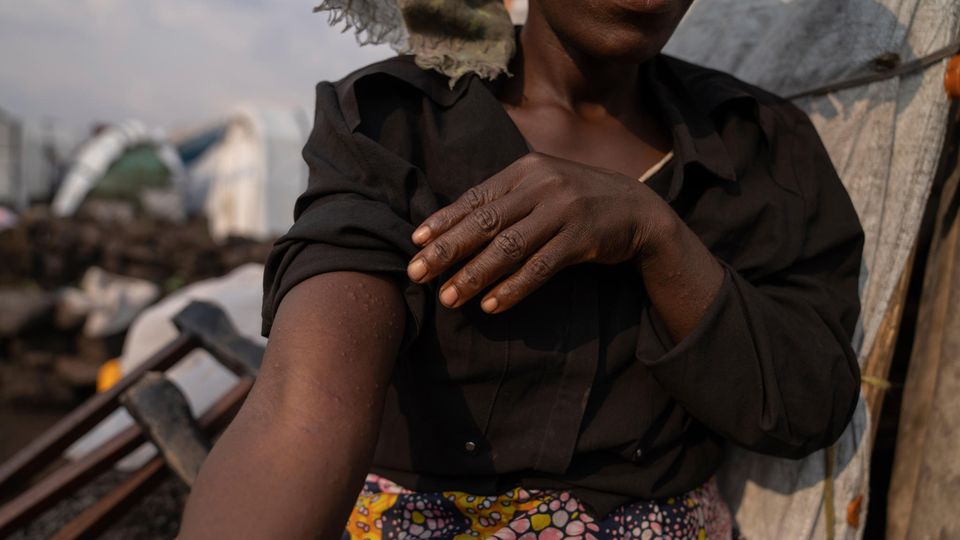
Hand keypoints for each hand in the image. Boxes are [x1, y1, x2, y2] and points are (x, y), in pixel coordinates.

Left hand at [405, 152, 675, 312]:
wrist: (639, 210)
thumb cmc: (578, 202)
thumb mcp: (543, 189)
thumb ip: (506, 200)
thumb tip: (453, 226)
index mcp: (526, 170)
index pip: (475, 197)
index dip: (443, 220)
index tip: (415, 242)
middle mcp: (542, 185)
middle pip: (485, 222)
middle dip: (447, 250)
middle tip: (417, 274)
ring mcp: (564, 211)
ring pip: (509, 247)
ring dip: (475, 275)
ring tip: (449, 298)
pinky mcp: (583, 239)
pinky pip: (541, 267)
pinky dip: (514, 288)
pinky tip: (492, 305)